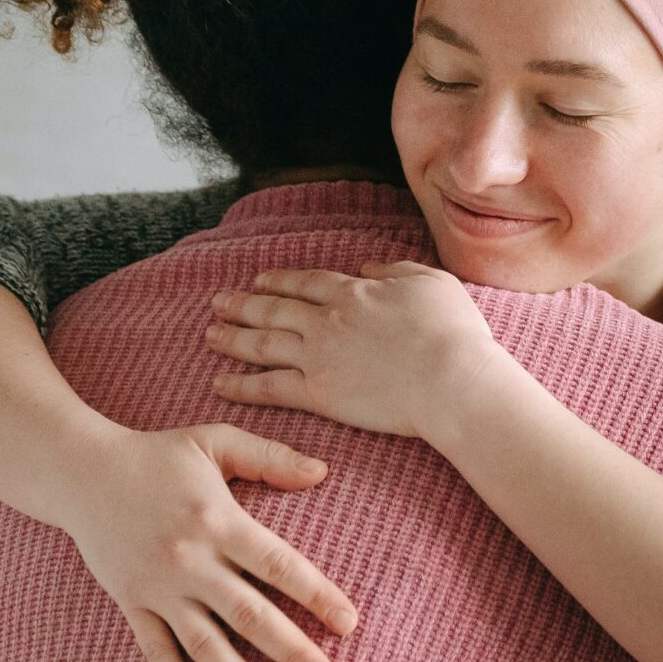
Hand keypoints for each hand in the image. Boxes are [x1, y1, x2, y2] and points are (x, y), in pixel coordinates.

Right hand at [53, 423, 360, 661]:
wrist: (79, 472)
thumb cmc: (156, 455)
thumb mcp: (215, 441)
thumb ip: (270, 458)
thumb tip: (323, 472)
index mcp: (219, 520)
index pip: (279, 565)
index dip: (317, 595)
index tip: (349, 624)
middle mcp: (191, 560)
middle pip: (250, 615)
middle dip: (293, 651)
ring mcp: (159, 587)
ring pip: (205, 643)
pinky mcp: (131, 602)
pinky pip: (155, 650)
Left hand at [204, 262, 506, 448]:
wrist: (451, 378)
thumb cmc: (453, 331)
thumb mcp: (431, 281)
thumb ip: (396, 269)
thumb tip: (368, 267)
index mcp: (354, 292)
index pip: (307, 282)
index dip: (280, 280)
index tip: (260, 280)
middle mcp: (327, 320)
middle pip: (274, 309)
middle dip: (243, 304)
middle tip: (218, 302)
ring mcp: (318, 357)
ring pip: (262, 344)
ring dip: (233, 338)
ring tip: (209, 335)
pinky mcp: (318, 394)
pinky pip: (269, 387)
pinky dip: (241, 384)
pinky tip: (220, 382)